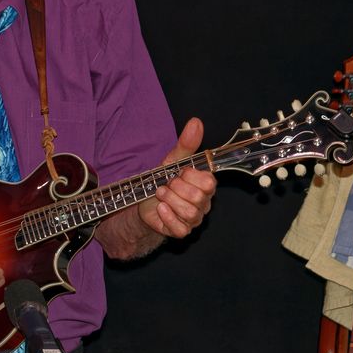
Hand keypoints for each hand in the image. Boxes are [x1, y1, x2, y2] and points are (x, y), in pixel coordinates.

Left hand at [140, 117, 216, 238]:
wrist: (144, 202)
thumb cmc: (162, 181)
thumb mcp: (172, 161)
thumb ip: (186, 144)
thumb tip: (196, 122)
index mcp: (205, 186)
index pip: (209, 182)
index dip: (188, 176)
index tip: (177, 173)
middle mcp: (204, 203)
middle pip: (198, 197)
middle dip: (176, 188)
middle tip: (166, 185)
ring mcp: (194, 219)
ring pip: (189, 212)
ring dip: (169, 200)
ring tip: (161, 194)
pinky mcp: (182, 231)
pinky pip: (180, 227)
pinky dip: (166, 215)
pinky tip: (160, 208)